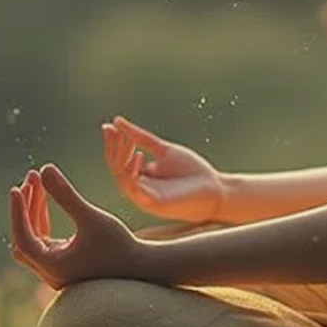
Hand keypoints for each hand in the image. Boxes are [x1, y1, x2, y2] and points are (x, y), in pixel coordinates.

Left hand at [8, 164, 149, 290]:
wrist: (144, 267)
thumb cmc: (121, 244)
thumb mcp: (93, 217)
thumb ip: (66, 195)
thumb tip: (44, 168)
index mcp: (53, 267)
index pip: (22, 238)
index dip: (17, 211)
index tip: (17, 187)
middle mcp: (51, 273)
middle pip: (23, 238)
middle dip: (24, 208)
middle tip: (33, 177)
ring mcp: (57, 271)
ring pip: (33, 239)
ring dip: (33, 211)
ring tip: (40, 180)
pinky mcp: (65, 265)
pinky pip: (43, 241)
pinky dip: (42, 220)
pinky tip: (48, 198)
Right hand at [104, 116, 224, 222]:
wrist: (216, 190)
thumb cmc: (193, 172)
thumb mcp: (164, 150)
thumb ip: (142, 138)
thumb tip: (117, 121)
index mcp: (141, 176)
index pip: (118, 160)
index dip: (112, 143)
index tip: (110, 126)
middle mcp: (139, 188)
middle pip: (116, 169)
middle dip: (113, 149)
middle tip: (114, 131)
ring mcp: (145, 198)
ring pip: (122, 180)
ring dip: (122, 160)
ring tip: (129, 142)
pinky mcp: (155, 204)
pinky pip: (136, 191)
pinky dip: (133, 174)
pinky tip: (139, 156)